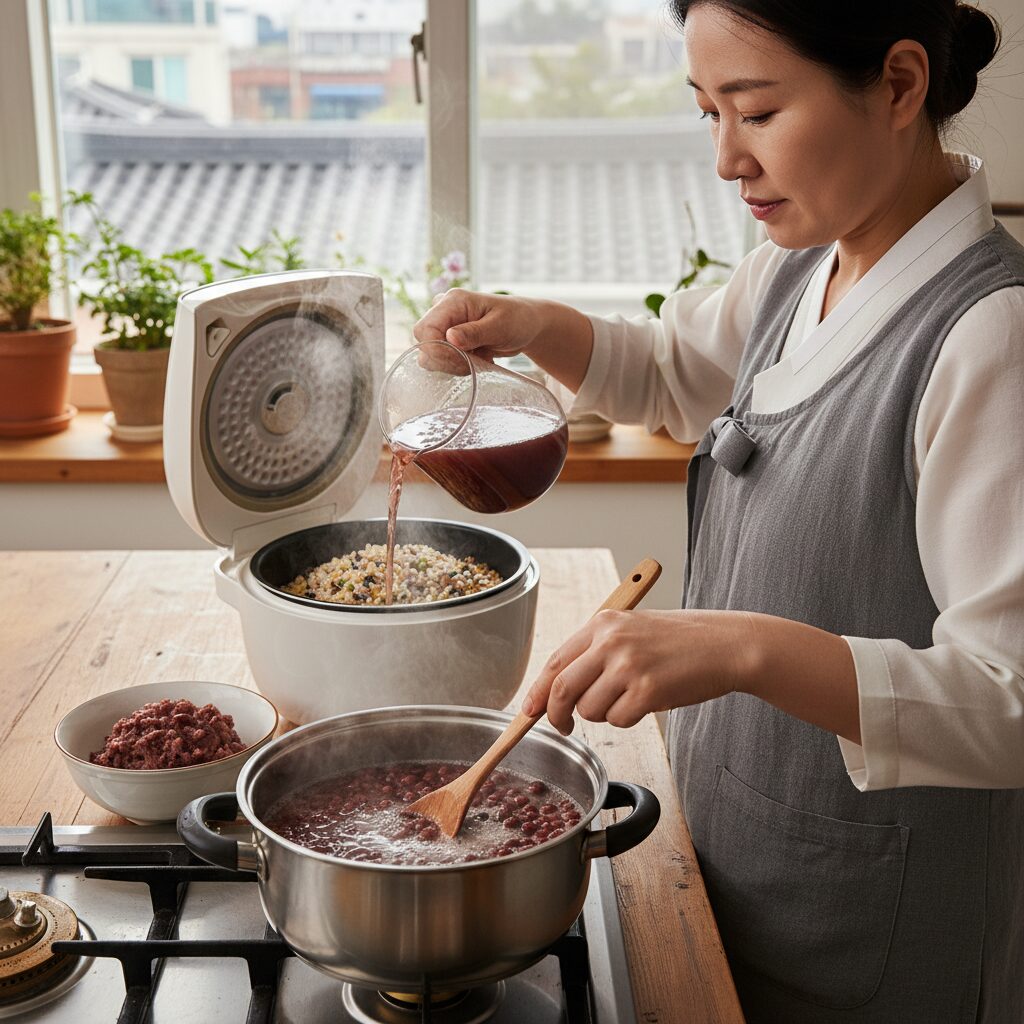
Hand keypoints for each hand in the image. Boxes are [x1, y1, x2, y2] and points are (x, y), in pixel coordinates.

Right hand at [413, 288, 549, 361]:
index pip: (425, 329)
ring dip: (453, 364)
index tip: (460, 360)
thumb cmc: (517, 319)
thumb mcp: (500, 326)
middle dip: (445, 359)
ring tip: (480, 359)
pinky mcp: (449, 340)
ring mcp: (445, 326)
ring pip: (430, 355)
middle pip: (424, 343)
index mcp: (453, 301)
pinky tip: (478, 359)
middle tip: (473, 362)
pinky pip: (441, 360)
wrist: (527, 325)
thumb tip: (450, 337)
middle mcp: (444, 311)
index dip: (436, 350)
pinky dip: (458, 366)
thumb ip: (475, 332)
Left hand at [522, 609, 753, 734]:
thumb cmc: (681, 641)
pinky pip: (618, 720)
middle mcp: (611, 640)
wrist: (726, 644)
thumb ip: (597, 651)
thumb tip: (558, 688)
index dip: (538, 690)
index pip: (555, 660)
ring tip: (629, 699)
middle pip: (562, 688)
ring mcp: (629, 665)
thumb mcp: (632, 630)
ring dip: (603, 715)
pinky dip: (626, 719)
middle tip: (563, 726)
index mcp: (603, 622)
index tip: (529, 710)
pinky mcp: (648, 690)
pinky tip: (647, 703)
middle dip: (556, 714)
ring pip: (589, 709)